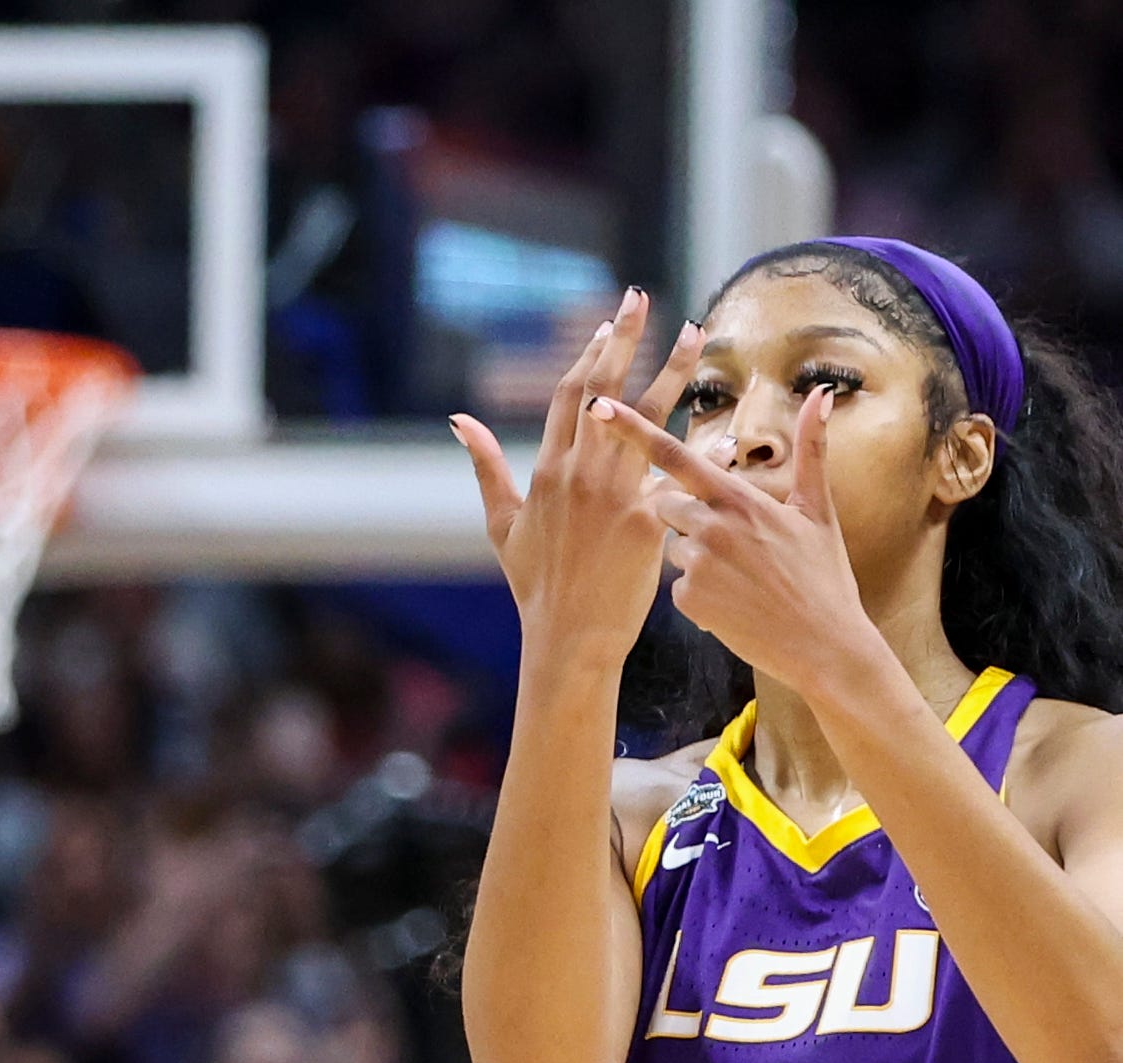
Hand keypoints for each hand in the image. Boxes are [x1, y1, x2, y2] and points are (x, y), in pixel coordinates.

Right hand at [453, 289, 704, 664]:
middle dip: (625, 339)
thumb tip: (459, 420)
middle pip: (605, 390)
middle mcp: (580, 474)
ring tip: (696, 333)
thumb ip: (485, 467)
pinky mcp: (646, 520)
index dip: (589, 355)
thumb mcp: (500, 525)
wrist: (567, 635)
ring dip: (674, 370)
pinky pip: (680, 474)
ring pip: (648, 418)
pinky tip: (731, 428)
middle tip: (641, 298)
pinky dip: (706, 450)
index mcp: (548, 470)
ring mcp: (613, 495)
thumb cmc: (534, 585)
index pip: (570, 395)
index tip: (607, 323)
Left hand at [588, 385, 873, 691]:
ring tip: (739, 577)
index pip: (674, 456)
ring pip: (672, 546)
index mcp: (739, 498)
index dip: (632, 430)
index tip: (597, 407)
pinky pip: (676, 585)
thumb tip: (820, 393)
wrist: (822, 644)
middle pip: (665, 505)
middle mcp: (712, 527)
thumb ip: (811, 450)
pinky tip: (731, 603)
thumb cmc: (823, 576)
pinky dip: (697, 592)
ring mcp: (697, 565)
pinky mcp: (687, 601)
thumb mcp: (818, 510)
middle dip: (685, 515)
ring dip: (694, 556)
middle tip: (732, 542)